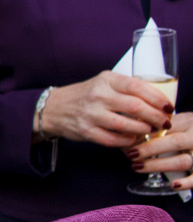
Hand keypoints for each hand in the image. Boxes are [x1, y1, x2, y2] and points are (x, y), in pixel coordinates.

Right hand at [40, 72, 173, 147]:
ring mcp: (91, 114)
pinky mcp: (86, 131)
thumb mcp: (104, 83)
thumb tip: (157, 100)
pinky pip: (113, 139)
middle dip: (155, 117)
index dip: (157, 98)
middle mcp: (98, 96)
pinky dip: (126, 141)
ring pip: (125, 125)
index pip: (137, 87)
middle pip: (135, 107)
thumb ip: (127, 87)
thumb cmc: (85, 95)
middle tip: (164, 122)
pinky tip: (132, 138)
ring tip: (149, 130)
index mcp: (106, 80)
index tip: (168, 106)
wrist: (53, 108)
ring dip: (143, 129)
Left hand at [130, 112, 192, 186]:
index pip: (165, 127)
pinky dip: (186, 183)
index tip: (126, 141)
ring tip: (138, 167)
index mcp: (189, 122)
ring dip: (157, 166)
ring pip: (182, 161)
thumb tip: (130, 135)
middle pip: (173, 142)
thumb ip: (161, 127)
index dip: (144, 134)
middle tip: (130, 154)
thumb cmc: (192, 130)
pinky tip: (173, 185)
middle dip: (148, 149)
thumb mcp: (181, 122)